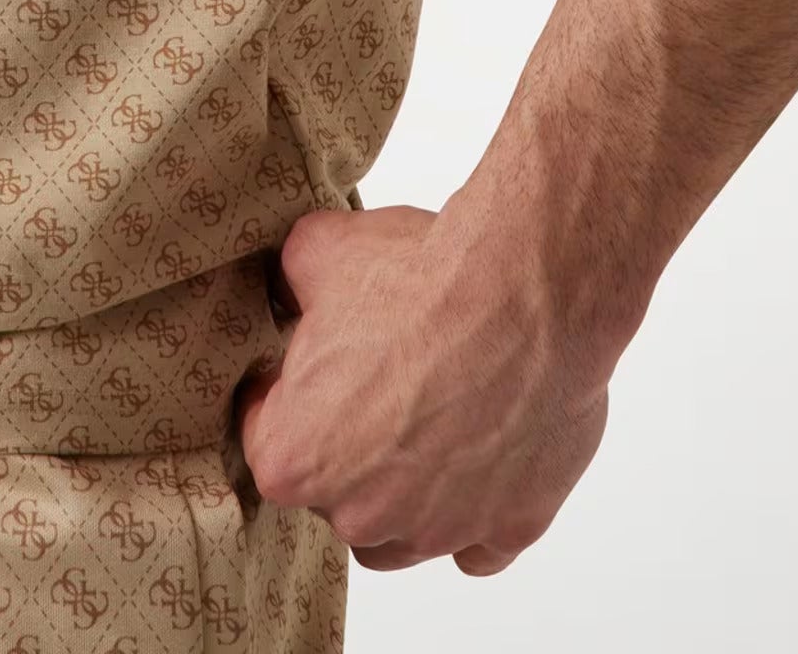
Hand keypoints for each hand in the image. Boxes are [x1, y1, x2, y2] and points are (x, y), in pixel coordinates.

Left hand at [238, 202, 612, 575]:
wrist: (528, 292)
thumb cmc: (422, 278)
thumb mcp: (317, 251)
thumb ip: (286, 285)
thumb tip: (287, 294)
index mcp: (296, 458)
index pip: (269, 444)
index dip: (288, 399)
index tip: (315, 369)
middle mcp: (360, 514)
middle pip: (336, 496)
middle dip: (348, 448)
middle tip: (380, 383)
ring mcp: (438, 531)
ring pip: (401, 534)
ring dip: (405, 492)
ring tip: (428, 419)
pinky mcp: (509, 531)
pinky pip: (478, 547)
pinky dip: (478, 511)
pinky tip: (481, 455)